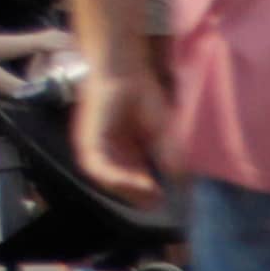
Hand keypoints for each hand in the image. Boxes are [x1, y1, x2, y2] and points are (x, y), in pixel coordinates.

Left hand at [74, 60, 168, 205]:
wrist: (125, 68)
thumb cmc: (142, 94)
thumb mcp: (162, 132)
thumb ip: (168, 156)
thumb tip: (181, 183)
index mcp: (124, 153)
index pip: (134, 182)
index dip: (149, 193)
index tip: (167, 199)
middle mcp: (106, 154)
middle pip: (120, 186)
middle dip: (140, 197)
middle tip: (160, 202)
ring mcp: (94, 148)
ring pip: (108, 181)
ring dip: (130, 191)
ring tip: (152, 194)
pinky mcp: (88, 141)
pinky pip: (99, 168)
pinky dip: (118, 178)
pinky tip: (138, 182)